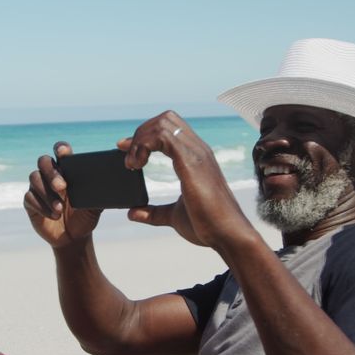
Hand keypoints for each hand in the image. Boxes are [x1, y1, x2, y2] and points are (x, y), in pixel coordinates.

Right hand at [23, 142, 102, 247]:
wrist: (75, 237)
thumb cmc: (85, 216)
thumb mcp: (96, 205)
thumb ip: (100, 193)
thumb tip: (111, 182)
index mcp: (66, 170)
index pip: (60, 152)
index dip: (60, 148)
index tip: (63, 153)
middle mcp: (50, 175)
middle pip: (43, 161)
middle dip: (52, 173)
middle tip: (62, 187)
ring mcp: (38, 188)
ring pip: (34, 178)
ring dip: (47, 193)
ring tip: (60, 208)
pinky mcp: (30, 202)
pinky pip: (30, 198)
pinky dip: (42, 207)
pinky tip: (54, 216)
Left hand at [119, 111, 253, 249]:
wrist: (227, 236)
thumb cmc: (208, 226)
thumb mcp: (174, 216)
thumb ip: (154, 212)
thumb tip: (133, 212)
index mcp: (195, 158)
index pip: (170, 128)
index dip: (145, 134)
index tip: (126, 151)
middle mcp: (197, 150)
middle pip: (166, 118)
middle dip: (141, 133)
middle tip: (129, 159)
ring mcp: (196, 154)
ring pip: (163, 123)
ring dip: (141, 139)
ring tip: (131, 164)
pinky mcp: (191, 162)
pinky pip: (163, 137)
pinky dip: (144, 146)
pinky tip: (137, 166)